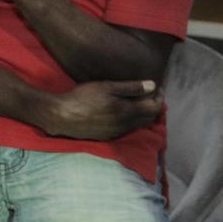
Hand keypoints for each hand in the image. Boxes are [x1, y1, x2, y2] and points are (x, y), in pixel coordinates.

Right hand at [40, 80, 163, 139]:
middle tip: (152, 95)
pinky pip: (128, 129)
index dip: (159, 97)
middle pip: (150, 119)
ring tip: (140, 102)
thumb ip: (131, 87)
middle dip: (155, 107)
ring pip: (139, 125)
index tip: (157, 87)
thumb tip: (152, 86)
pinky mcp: (108, 135)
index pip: (154, 108)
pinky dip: (133, 120)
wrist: (62, 116)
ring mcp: (117, 132)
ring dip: (144, 114)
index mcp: (127, 112)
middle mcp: (126, 125)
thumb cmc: (83, 98)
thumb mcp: (107, 87)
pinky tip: (124, 112)